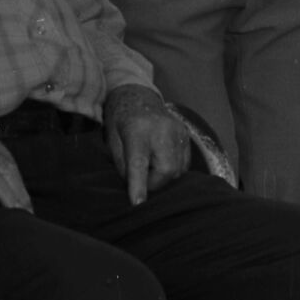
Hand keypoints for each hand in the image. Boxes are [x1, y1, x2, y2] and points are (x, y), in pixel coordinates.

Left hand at [103, 84, 190, 204]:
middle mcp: (162, 130)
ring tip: (150, 165)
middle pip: (166, 170)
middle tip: (141, 179)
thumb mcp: (112, 140)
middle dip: (154, 183)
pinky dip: (173, 169)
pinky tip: (160, 160)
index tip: (137, 204)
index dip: (138, 186)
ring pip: (177, 170)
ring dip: (163, 177)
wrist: (138, 94)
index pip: (139, 163)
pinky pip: (184, 164)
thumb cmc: (120, 119)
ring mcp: (178, 131)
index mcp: (137, 130)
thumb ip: (123, 165)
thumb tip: (135, 188)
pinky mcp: (186, 134)